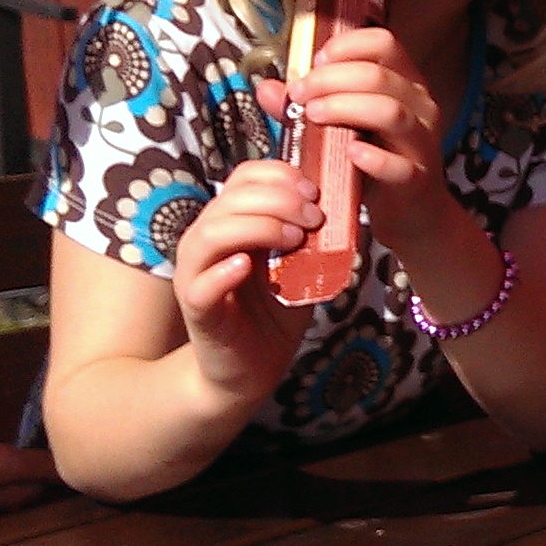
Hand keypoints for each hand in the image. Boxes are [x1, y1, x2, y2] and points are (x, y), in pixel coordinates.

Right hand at [169, 159, 317, 400]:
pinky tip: (247, 267)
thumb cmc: (275, 314)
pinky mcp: (197, 309)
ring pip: (210, 234)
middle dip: (277, 200)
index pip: (243, 178)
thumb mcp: (302, 268)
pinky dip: (222, 271)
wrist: (252, 369)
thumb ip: (315, 239)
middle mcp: (207, 241)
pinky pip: (201, 284)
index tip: (314, 191)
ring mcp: (196, 274)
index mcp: (231, 223)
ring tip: (293, 238)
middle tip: (314, 217)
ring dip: (256, 227)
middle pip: (229, 200)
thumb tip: (348, 207)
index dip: (278, 175)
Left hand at [264, 26, 452, 252]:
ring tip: (313, 115)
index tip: (316, 62)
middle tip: (300, 94)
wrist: (410, 213)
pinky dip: (373, 158)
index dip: (346, 46)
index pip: (383, 43)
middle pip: (379, 75)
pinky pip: (399, 165)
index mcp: (404, 84)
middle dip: (330, 79)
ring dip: (345, 107)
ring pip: (390, 111)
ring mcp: (422, 143)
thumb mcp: (341, 127)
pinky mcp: (417, 179)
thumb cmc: (374, 163)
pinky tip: (350, 153)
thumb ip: (307, 106)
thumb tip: (267, 89)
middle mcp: (419, 107)